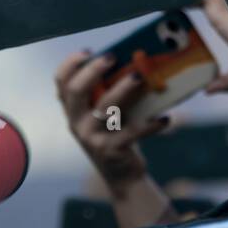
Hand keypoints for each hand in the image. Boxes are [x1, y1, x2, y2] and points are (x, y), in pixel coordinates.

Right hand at [54, 50, 169, 191]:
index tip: (88, 50)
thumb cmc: (117, 136)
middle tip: (112, 56)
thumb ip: (111, 94)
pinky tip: (166, 119)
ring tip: (140, 77)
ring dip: (123, 89)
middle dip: (93, 70)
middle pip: (76, 91)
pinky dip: (152, 125)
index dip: (71, 64)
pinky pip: (133, 132)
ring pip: (105, 108)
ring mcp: (92, 138)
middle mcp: (77, 123)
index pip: (61, 83)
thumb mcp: (107, 115)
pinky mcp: (112, 151)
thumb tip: (135, 61)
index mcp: (73, 111)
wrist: (123, 177)